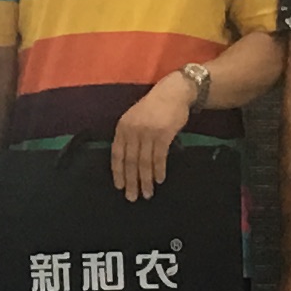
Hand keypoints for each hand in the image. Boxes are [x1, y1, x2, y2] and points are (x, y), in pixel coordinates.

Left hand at [110, 76, 195, 200]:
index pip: (117, 154)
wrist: (173, 92)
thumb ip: (130, 136)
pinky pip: (159, 157)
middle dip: (131, 181)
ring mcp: (148, 132)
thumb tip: (128, 162)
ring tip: (148, 194)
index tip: (119, 187)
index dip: (118, 172)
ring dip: (146, 180)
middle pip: (130, 161)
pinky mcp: (163, 134)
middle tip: (132, 197)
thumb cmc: (154, 107)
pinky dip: (159, 170)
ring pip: (144, 162)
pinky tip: (159, 179)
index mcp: (122, 127)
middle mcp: (132, 130)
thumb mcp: (135, 118)